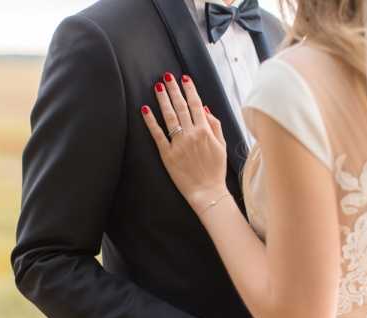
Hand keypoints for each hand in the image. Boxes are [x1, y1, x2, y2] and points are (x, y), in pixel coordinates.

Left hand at [141, 72, 228, 212]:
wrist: (208, 191)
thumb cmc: (215, 170)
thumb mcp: (221, 145)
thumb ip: (214, 125)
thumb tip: (205, 108)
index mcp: (205, 131)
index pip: (196, 104)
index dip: (189, 89)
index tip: (184, 78)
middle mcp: (191, 134)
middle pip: (180, 106)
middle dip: (174, 90)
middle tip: (166, 77)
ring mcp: (178, 144)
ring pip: (169, 116)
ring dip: (162, 100)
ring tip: (158, 87)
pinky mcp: (167, 154)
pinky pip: (157, 134)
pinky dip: (151, 121)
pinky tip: (145, 110)